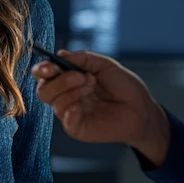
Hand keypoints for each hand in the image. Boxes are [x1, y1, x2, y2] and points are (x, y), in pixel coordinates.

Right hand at [32, 50, 169, 165]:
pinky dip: (71, 109)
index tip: (50, 66)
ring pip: (55, 102)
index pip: (45, 75)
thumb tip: (59, 54)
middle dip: (60, 81)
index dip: (42, 70)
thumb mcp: (104, 65)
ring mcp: (71, 113)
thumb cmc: (124, 87)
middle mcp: (66, 96)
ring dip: (73, 91)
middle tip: (82, 76)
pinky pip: (65, 119)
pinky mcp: (77, 128)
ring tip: (92, 86)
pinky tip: (82, 106)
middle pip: (44, 90)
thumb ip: (82, 58)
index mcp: (69, 80)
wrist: (141, 109)